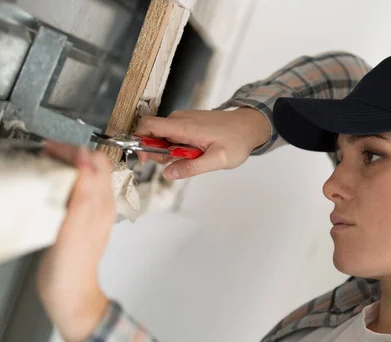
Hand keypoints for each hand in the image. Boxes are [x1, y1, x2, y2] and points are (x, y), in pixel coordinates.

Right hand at [36, 141, 114, 341]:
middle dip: (70, 152)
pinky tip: (48, 186)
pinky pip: (78, 191)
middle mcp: (101, 206)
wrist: (70, 295)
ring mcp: (92, 214)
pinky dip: (64, 181)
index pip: (96, 161)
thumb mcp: (75, 227)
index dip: (73, 149)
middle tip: (44, 153)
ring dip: (67, 165)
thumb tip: (85, 158)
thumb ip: (83, 192)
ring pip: (86, 176)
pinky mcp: (81, 222)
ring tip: (44, 164)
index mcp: (102, 204)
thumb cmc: (71, 268)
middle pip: (93, 165)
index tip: (48, 148)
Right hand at [135, 107, 270, 179]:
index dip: (140, 141)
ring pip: (163, 136)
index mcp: (184, 127)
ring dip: (170, 151)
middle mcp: (181, 119)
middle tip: (178, 163)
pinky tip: (195, 152)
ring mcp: (184, 119)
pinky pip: (173, 134)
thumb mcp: (217, 160)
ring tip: (193, 157)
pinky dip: (178, 146)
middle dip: (158, 152)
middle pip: (153, 134)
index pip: (148, 125)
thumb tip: (169, 173)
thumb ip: (192, 167)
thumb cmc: (237, 140)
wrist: (250, 125)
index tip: (146, 159)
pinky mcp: (188, 122)